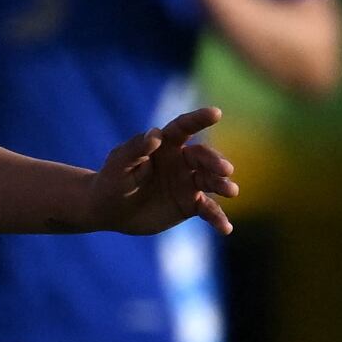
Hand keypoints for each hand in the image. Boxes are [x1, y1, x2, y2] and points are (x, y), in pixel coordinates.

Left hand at [93, 107, 238, 235]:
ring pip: (210, 181)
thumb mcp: (119, 164)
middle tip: (226, 170)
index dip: (199, 119)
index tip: (216, 113)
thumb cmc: (112, 180)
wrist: (110, 210)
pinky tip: (226, 228)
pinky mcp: (190, 205)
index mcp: (165, 144)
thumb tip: (154, 134)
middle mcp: (181, 161)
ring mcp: (188, 183)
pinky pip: (207, 210)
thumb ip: (136, 148)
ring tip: (231, 191)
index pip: (184, 128)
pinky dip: (218, 218)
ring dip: (222, 185)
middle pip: (203, 157)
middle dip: (215, 162)